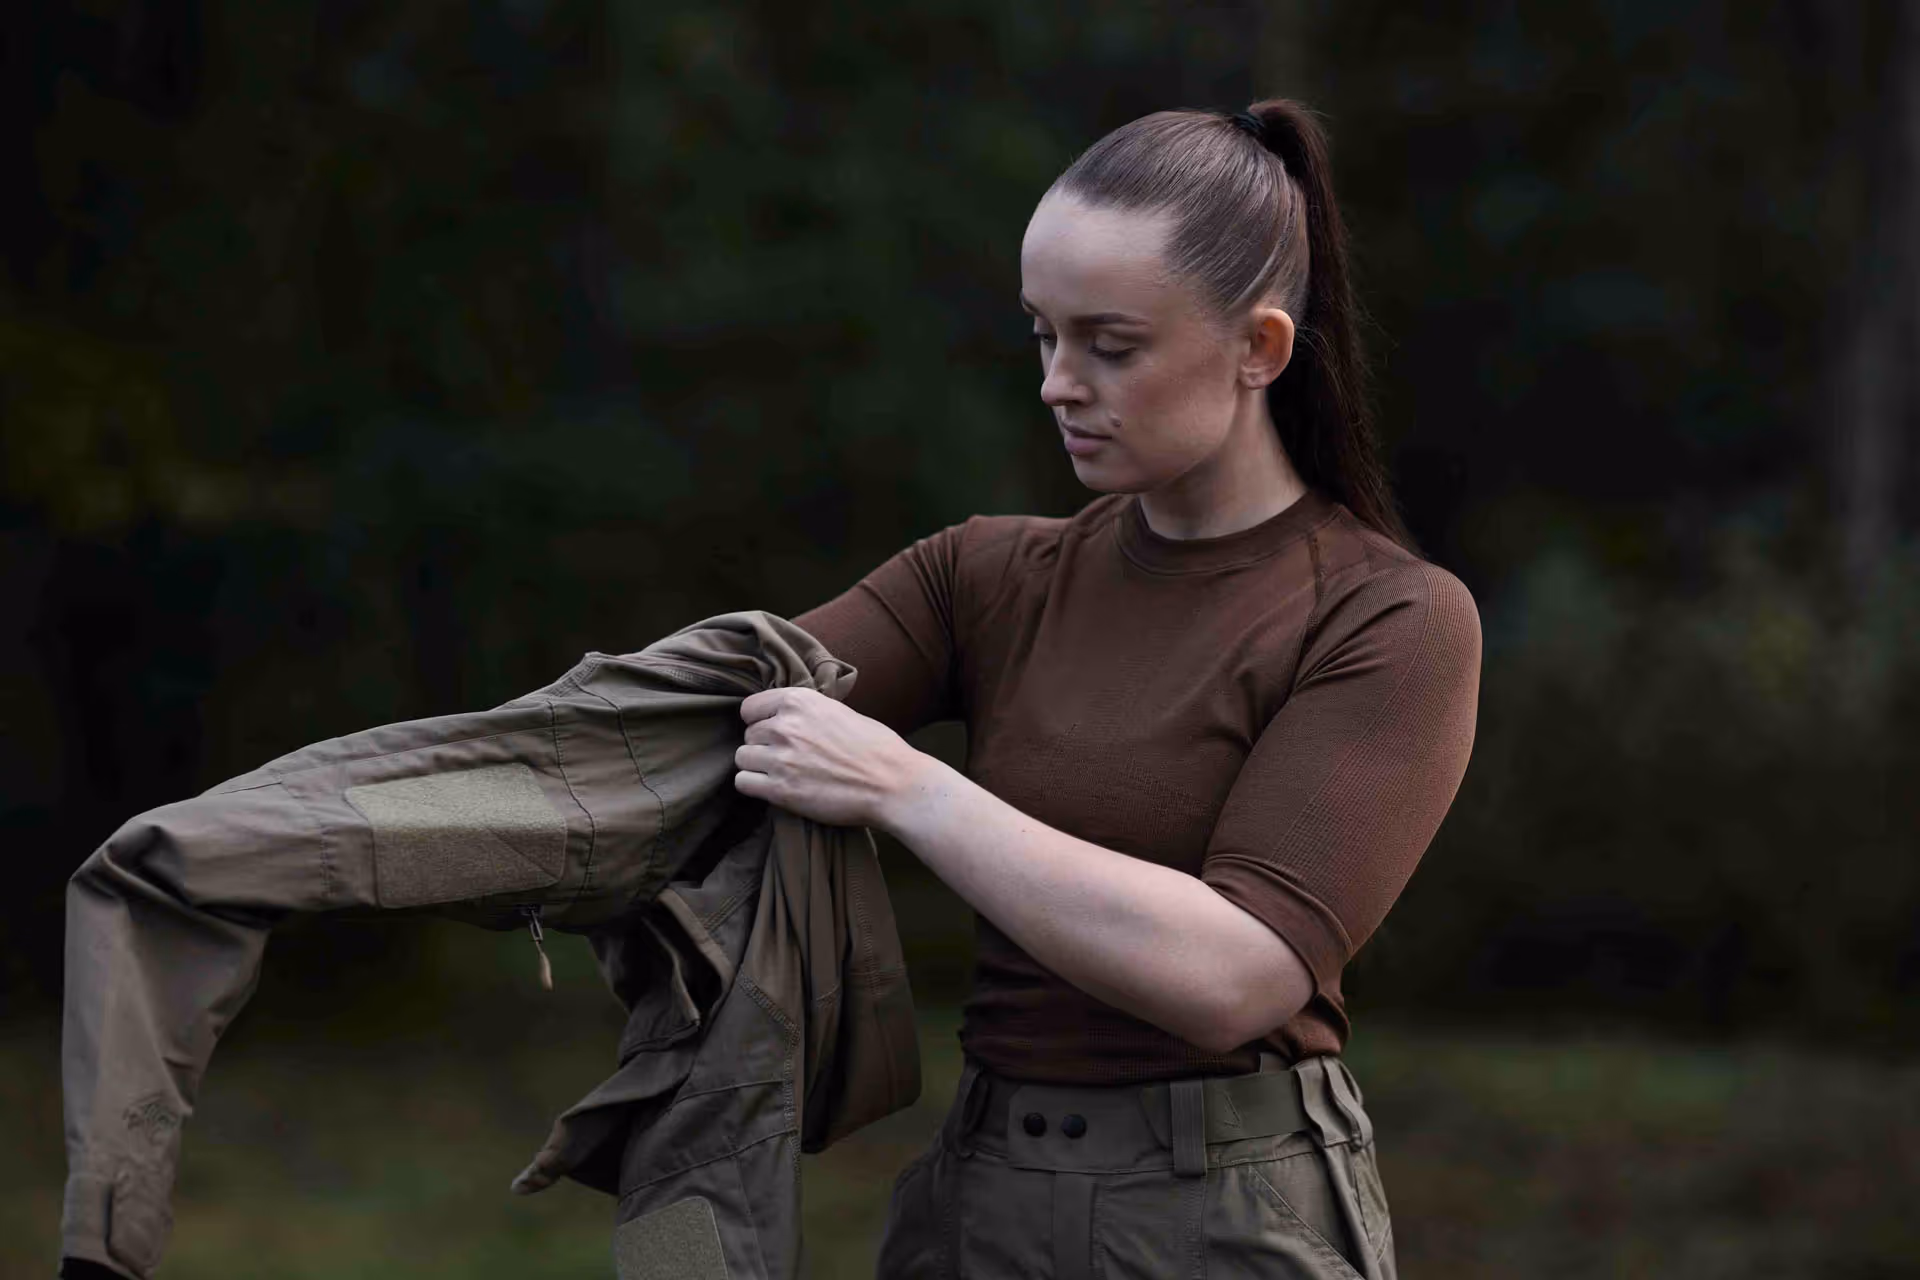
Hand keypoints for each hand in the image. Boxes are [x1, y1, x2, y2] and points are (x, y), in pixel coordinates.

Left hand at [733, 686, 924, 828]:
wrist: (893, 783)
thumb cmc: (876, 748)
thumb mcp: (840, 712)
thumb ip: (807, 712)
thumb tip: (787, 716)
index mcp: (799, 701)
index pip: (750, 707)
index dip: (761, 721)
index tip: (774, 732)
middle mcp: (785, 725)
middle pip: (748, 734)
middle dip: (763, 746)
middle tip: (787, 757)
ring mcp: (781, 758)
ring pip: (742, 758)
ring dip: (757, 766)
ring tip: (781, 774)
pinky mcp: (780, 789)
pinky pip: (743, 783)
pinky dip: (755, 786)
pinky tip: (774, 788)